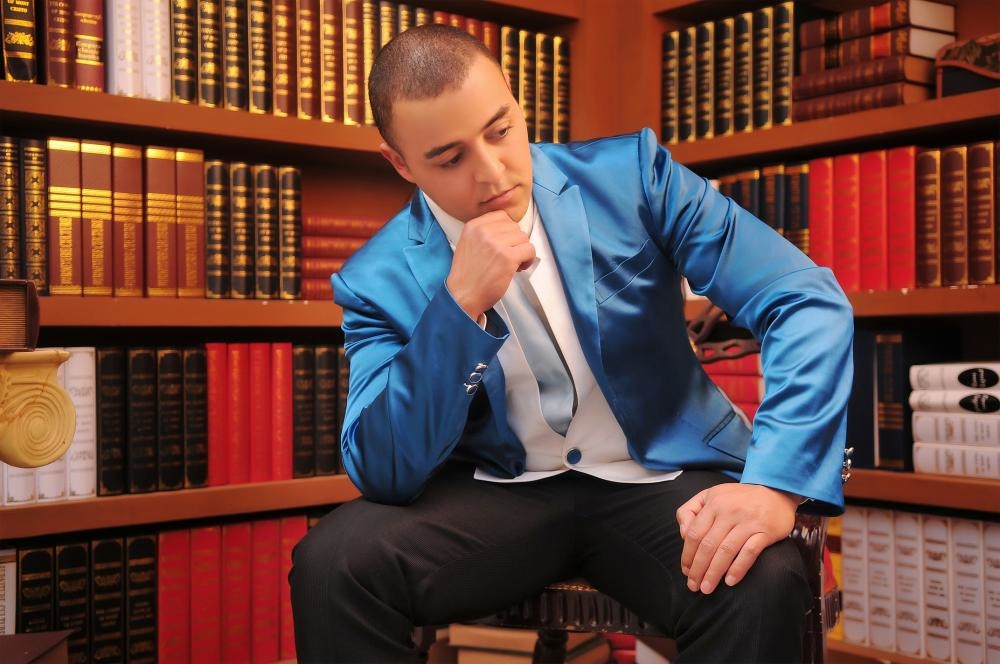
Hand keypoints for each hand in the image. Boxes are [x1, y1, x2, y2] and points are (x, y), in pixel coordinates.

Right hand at [446, 211, 535, 319]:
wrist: (462, 295)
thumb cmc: (467, 275)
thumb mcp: (468, 244)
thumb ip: (484, 233)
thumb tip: (508, 228)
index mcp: (473, 226)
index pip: (502, 216)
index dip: (507, 231)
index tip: (505, 243)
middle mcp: (484, 231)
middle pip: (514, 227)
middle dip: (515, 242)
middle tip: (508, 256)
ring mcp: (496, 244)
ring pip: (523, 238)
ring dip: (522, 251)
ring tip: (512, 263)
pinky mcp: (507, 258)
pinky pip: (529, 250)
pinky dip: (528, 259)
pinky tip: (519, 268)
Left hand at [676, 483, 798, 593]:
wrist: (776, 490)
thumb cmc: (738, 498)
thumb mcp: (710, 495)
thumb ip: (690, 510)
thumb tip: (683, 534)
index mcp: (713, 502)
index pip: (694, 533)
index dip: (688, 554)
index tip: (686, 571)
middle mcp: (729, 511)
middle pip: (708, 545)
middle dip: (698, 568)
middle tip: (694, 586)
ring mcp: (748, 521)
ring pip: (726, 551)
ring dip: (714, 572)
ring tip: (707, 588)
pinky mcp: (765, 531)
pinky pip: (749, 552)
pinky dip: (738, 568)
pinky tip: (730, 581)